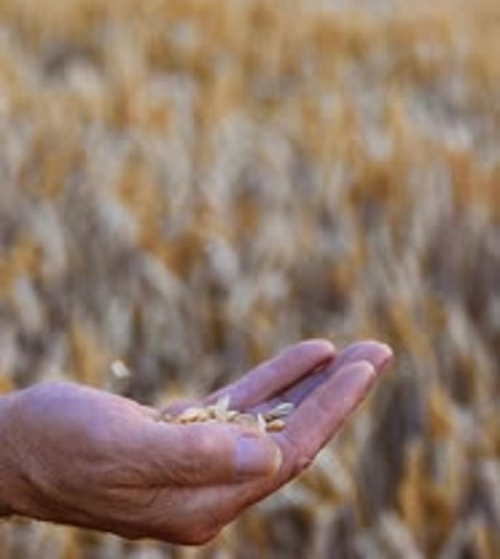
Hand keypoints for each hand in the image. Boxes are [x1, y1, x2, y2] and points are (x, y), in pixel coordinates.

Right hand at [1, 339, 390, 543]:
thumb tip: (266, 453)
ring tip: (354, 349)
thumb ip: (192, 455)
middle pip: (291, 437)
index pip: (286, 454)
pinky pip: (242, 405)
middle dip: (337, 394)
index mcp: (202, 503)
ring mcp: (197, 463)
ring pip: (271, 418)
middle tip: (378, 351)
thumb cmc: (56, 447)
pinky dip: (274, 379)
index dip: (331, 409)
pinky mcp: (181, 438)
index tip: (366, 367)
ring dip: (313, 383)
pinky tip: (304, 354)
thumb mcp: (122, 449)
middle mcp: (208, 489)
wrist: (10, 448)